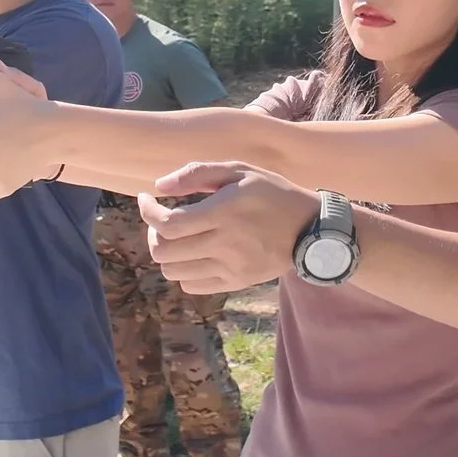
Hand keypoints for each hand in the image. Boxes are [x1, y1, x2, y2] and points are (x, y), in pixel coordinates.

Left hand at [140, 162, 315, 293]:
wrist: (311, 230)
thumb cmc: (272, 193)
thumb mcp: (240, 170)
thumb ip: (197, 173)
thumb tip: (159, 186)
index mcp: (224, 211)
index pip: (168, 224)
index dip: (148, 212)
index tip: (146, 199)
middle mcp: (225, 243)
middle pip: (165, 251)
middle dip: (154, 233)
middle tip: (162, 220)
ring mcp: (230, 267)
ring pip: (173, 271)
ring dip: (167, 253)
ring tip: (178, 238)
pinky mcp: (236, 283)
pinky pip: (192, 286)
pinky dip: (183, 271)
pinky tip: (194, 254)